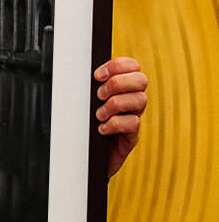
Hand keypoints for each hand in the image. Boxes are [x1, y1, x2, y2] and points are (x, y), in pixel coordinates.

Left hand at [94, 56, 147, 178]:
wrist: (84, 155)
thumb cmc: (84, 125)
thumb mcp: (86, 102)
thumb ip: (90, 87)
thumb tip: (80, 72)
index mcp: (122, 87)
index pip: (132, 66)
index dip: (118, 65)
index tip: (97, 75)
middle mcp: (131, 100)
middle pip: (141, 80)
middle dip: (117, 83)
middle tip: (99, 95)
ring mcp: (133, 117)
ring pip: (140, 100)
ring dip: (115, 104)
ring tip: (99, 115)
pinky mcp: (131, 136)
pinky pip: (133, 123)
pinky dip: (115, 124)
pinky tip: (101, 129)